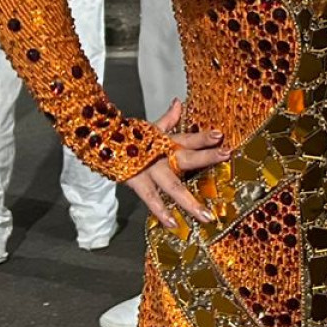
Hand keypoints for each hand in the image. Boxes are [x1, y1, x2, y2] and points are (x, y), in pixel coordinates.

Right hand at [125, 98, 231, 229]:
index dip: (204, 137)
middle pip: (187, 156)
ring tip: (207, 216)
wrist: (100, 141)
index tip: (220, 135)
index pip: (188, 138)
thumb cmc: (130, 137)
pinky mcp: (136, 182)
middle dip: (207, 157)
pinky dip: (161, 211)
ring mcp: (150, 169)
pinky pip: (151, 198)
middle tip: (226, 155)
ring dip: (190, 201)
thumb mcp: (151, 128)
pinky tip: (173, 224)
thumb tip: (178, 102)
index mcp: (165, 142)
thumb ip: (168, 118)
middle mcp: (161, 155)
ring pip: (173, 185)